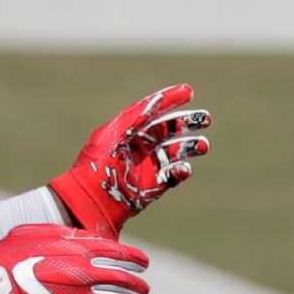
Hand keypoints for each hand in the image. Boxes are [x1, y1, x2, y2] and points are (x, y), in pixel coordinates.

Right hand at [0, 224, 154, 293]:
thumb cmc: (6, 256)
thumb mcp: (36, 232)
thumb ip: (64, 234)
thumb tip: (84, 237)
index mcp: (78, 249)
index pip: (119, 253)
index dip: (135, 259)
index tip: (144, 263)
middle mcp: (85, 274)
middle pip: (124, 279)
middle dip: (138, 283)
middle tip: (145, 287)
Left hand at [49, 84, 211, 236]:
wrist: (87, 202)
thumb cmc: (94, 166)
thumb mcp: (112, 135)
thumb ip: (134, 117)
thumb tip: (156, 101)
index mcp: (126, 131)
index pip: (152, 111)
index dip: (170, 99)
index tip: (189, 91)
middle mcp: (137, 147)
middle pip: (167, 129)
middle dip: (187, 122)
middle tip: (205, 118)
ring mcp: (145, 167)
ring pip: (174, 151)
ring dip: (190, 146)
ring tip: (203, 145)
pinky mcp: (151, 188)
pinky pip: (172, 177)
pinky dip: (181, 171)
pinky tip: (184, 168)